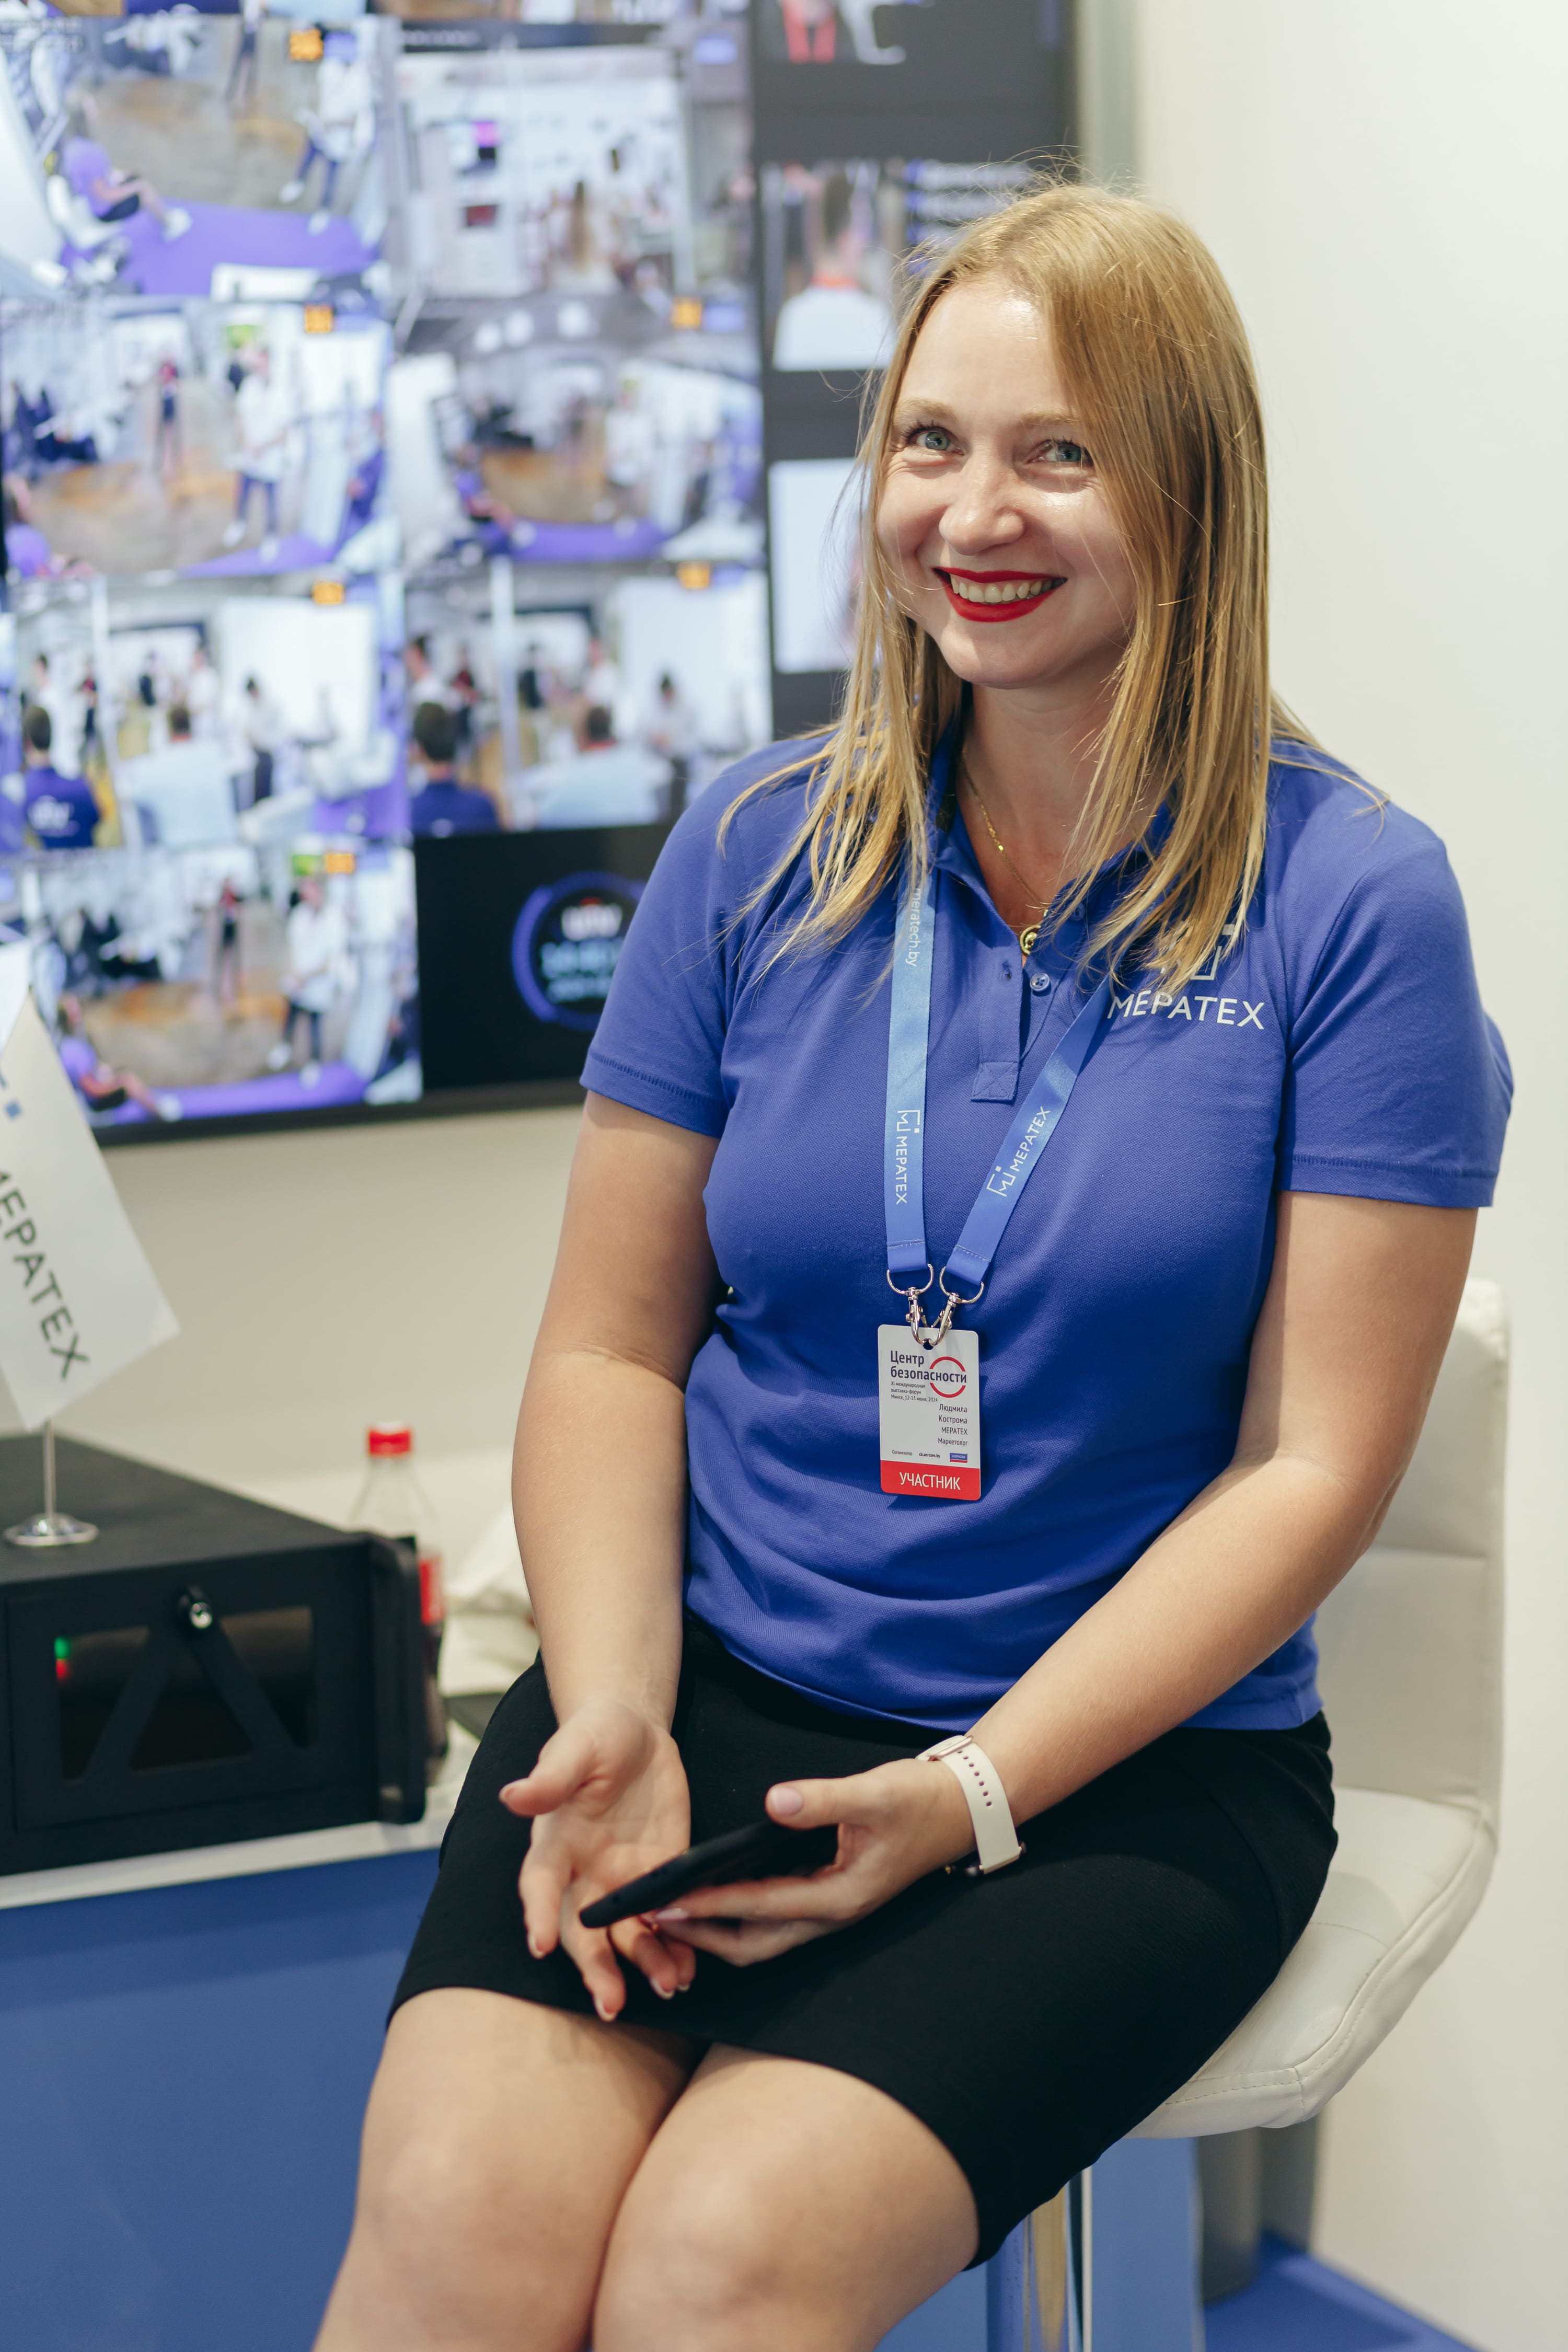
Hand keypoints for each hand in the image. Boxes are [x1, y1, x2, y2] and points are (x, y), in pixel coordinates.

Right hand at [500, 1698, 695, 2020]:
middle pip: (584, 1929)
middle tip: (609, 2003)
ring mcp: (622, 1879)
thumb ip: (552, 1777)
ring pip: (627, 1935)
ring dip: (644, 1963)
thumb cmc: (595, 1736)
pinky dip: (676, 1946)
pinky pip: (665, 1920)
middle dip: (595, 1966)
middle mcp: (584, 1873)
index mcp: (556, 1843)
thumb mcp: (576, 1748)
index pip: (542, 1885)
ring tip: (669, 1985)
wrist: (635, 1733)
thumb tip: (513, 1795)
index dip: (539, 1914)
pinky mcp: (660, 1876)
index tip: (539, 1944)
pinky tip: (692, 1966)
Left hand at [649, 1758, 976, 1967]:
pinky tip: (715, 1895)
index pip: (760, 1907)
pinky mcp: (829, 1897)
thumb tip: (772, 1803)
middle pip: (754, 1944)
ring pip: (762, 1938)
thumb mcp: (873, 1792)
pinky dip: (739, 1916)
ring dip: (717, 1931)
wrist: (959, 1810)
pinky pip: (774, 1919)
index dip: (711, 1905)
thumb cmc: (917, 1800)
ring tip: (672, 1912)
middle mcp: (831, 1913)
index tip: (666, 1902)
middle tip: (653, 1919)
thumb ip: (823, 1799)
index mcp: (840, 1896)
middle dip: (702, 1936)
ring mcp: (831, 1910)